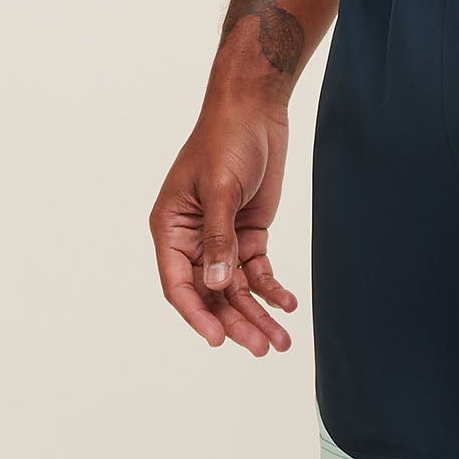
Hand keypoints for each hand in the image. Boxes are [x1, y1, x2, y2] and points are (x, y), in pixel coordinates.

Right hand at [149, 97, 296, 355]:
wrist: (254, 111)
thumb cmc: (225, 139)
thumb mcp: (220, 188)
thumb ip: (219, 239)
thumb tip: (217, 285)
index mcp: (170, 228)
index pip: (178, 283)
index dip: (197, 314)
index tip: (218, 339)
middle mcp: (192, 240)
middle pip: (211, 294)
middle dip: (236, 322)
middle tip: (261, 348)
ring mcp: (221, 240)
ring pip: (237, 290)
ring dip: (258, 315)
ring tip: (280, 342)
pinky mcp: (248, 236)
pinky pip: (257, 273)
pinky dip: (272, 291)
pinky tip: (288, 306)